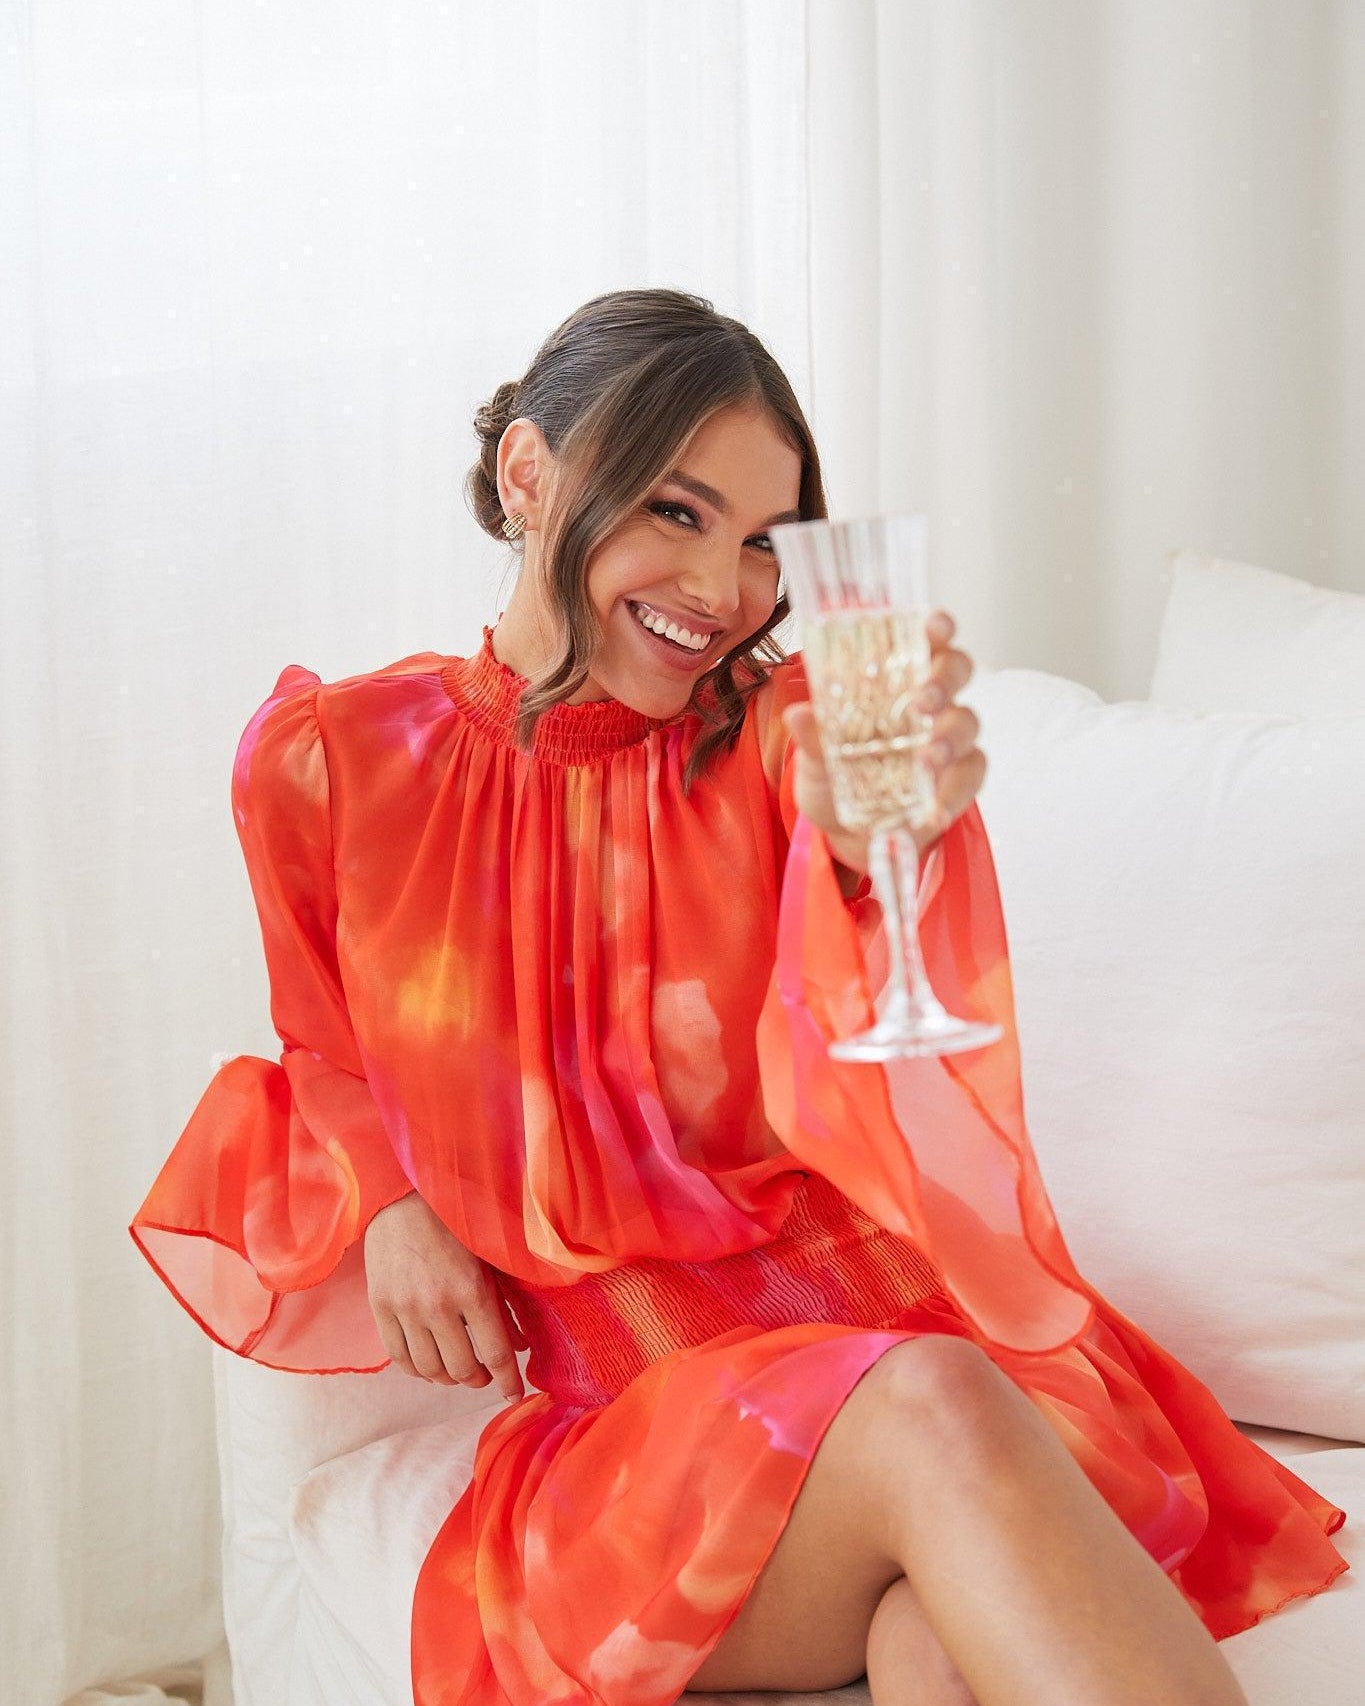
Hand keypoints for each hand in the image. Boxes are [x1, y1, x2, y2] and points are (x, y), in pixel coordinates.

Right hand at [363, 1190, 529, 1400]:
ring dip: (448, 1378)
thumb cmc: (453, 1224)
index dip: (508, 1380)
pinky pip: (399, 1358)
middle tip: (485, 1374)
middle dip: (479, 1379)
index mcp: (471, 1290)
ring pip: (430, 1371)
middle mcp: (437, 1306)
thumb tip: (520, 1344)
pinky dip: (418, 1370)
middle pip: (462, 1370)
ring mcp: (405, 1310)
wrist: (402, 1199)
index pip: (496, 1354)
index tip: (514, 1393)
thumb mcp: (489, 1259)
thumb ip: (505, 1303)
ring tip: (459, 1369)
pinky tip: (429, 1363)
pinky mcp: (380, 1308)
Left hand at [782, 608, 985, 871]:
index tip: (935, 626)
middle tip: (921, 700)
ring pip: (967, 722)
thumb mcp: (817, 760)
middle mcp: (930, 703)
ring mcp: (949, 740)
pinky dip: (953, 792)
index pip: (926, 641)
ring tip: (926, 760)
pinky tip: (932, 810)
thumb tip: (798, 714)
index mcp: (898, 680)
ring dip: (949, 738)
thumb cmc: (836, 779)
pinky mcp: (959, 780)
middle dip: (944, 679)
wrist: (847, 833)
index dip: (937, 628)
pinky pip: (970, 776)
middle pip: (957, 671)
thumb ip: (814, 739)